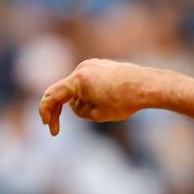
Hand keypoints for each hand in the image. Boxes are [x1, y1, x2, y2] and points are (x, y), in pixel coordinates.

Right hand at [38, 58, 158, 135]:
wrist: (148, 86)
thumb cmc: (125, 101)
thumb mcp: (98, 114)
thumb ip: (80, 111)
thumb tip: (75, 105)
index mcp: (78, 80)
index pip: (52, 96)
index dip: (46, 112)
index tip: (48, 126)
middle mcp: (82, 68)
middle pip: (63, 92)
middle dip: (59, 110)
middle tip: (56, 128)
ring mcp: (91, 64)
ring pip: (77, 89)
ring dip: (82, 102)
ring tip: (106, 109)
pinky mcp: (100, 65)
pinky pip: (88, 82)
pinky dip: (90, 94)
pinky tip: (109, 100)